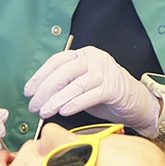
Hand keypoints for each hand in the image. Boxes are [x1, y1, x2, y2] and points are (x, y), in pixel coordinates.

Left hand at [24, 46, 159, 137]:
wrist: (136, 102)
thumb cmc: (105, 93)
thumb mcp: (82, 83)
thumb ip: (64, 84)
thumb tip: (38, 95)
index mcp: (84, 54)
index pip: (57, 61)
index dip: (40, 76)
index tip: (28, 91)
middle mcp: (94, 58)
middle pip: (63, 72)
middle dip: (45, 90)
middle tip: (34, 105)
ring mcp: (105, 71)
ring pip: (74, 84)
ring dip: (56, 100)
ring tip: (44, 111)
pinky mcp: (113, 86)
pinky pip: (89, 95)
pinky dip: (74, 104)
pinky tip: (63, 112)